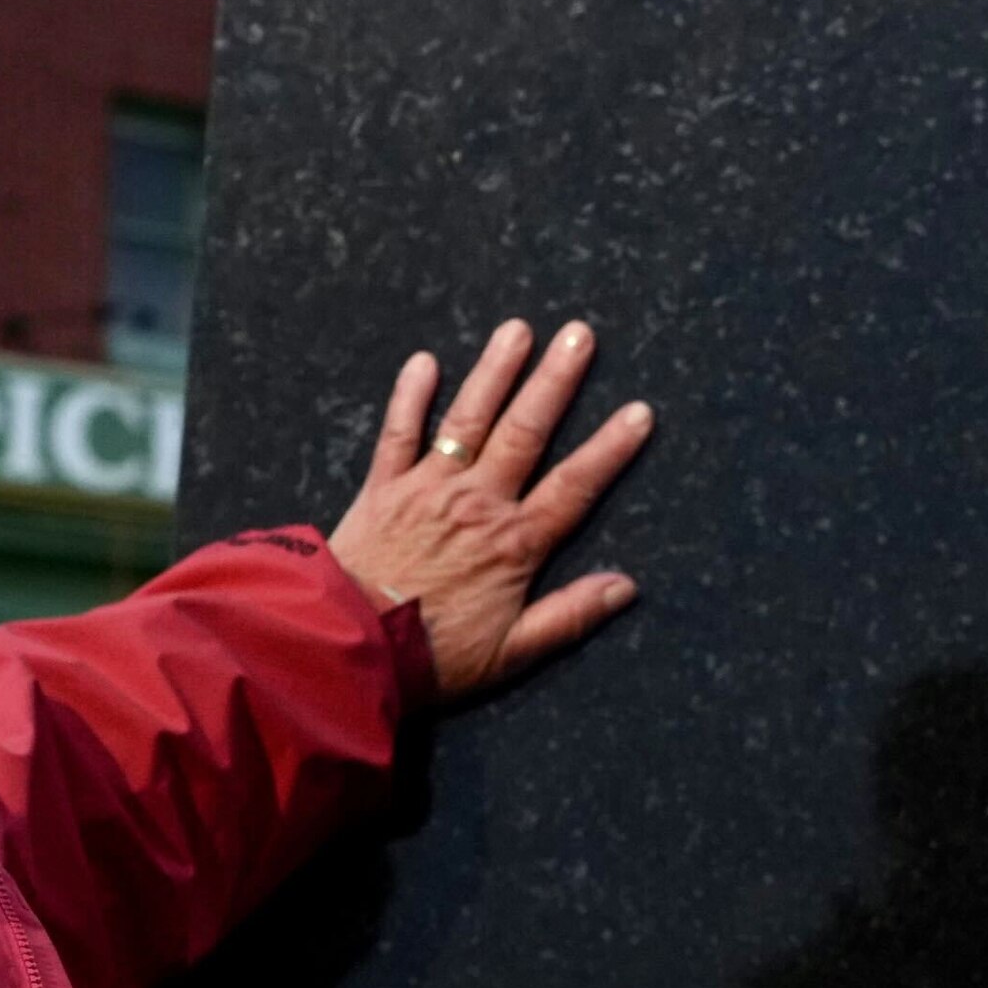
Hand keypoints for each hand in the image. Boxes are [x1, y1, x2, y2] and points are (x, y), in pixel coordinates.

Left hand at [326, 318, 652, 701]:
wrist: (348, 647)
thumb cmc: (433, 658)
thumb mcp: (512, 653)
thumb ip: (569, 616)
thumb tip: (626, 587)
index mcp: (514, 544)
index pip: (574, 487)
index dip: (610, 449)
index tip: (639, 411)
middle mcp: (477, 503)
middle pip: (525, 432)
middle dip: (556, 381)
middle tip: (580, 334)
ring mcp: (428, 489)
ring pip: (468, 420)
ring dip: (494, 371)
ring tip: (518, 329)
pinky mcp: (382, 488)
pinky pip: (398, 433)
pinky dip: (410, 396)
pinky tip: (425, 362)